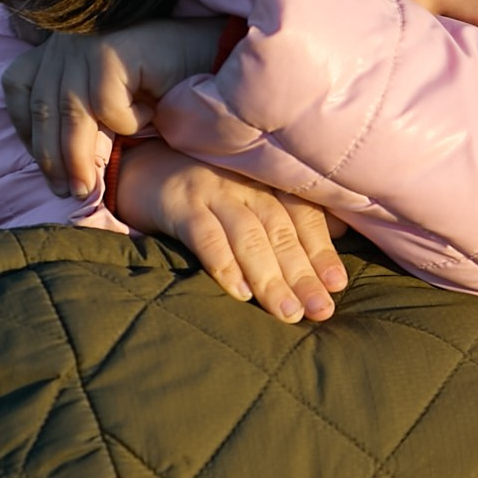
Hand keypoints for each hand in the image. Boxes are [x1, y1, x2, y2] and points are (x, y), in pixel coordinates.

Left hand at [1, 18, 226, 195]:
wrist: (215, 56)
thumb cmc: (166, 84)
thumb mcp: (111, 103)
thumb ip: (80, 119)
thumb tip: (53, 165)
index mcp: (60, 46)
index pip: (18, 84)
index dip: (23, 126)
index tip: (41, 160)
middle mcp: (68, 40)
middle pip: (42, 105)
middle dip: (50, 157)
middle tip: (66, 192)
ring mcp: (88, 43)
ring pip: (70, 112)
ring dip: (77, 158)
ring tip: (87, 188)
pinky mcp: (112, 51)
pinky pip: (107, 104)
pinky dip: (128, 121)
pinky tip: (152, 114)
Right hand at [111, 141, 347, 322]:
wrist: (138, 165)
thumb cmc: (205, 189)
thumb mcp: (248, 193)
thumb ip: (286, 214)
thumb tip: (339, 236)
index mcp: (265, 180)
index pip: (302, 215)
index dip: (321, 251)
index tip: (337, 286)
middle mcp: (244, 182)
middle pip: (280, 230)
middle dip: (303, 273)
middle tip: (320, 310)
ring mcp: (211, 190)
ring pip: (248, 235)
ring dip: (270, 276)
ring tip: (288, 312)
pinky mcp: (178, 202)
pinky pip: (204, 234)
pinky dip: (223, 263)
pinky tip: (238, 292)